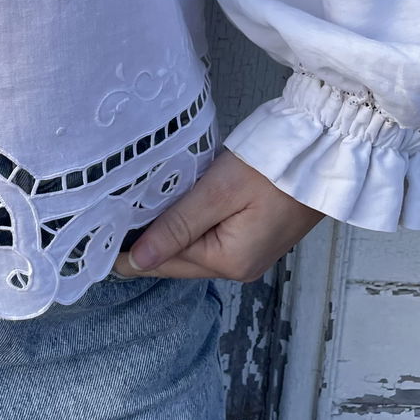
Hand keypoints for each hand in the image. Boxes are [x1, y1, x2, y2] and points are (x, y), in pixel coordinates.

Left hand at [111, 147, 326, 281]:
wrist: (324, 152)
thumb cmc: (272, 168)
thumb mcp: (218, 192)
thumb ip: (177, 225)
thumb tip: (136, 261)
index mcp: (228, 262)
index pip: (163, 263)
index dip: (128, 249)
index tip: (95, 234)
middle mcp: (238, 267)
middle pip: (176, 258)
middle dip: (144, 241)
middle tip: (105, 216)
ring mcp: (248, 253)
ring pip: (190, 246)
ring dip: (165, 230)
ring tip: (129, 209)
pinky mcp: (253, 235)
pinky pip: (208, 236)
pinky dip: (186, 224)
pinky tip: (168, 205)